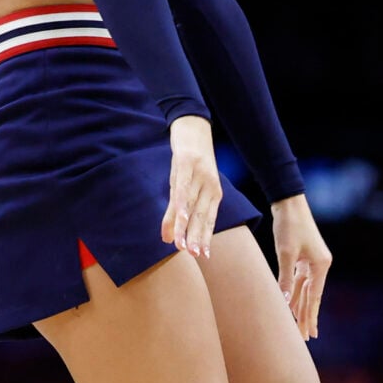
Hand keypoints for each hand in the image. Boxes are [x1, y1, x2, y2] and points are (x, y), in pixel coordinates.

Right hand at [162, 115, 222, 259]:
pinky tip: (179, 218)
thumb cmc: (190, 161)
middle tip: (193, 256)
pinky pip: (182, 188)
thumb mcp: (185, 186)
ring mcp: (199, 175)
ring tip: (180, 245)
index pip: (209, 219)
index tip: (202, 256)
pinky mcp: (186, 164)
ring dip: (185, 227)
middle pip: (201, 216)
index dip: (205, 238)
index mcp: (214, 193)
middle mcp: (210, 186)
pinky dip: (180, 205)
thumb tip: (168, 238)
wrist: (193, 126)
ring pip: (191, 206)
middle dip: (197, 237)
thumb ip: (178, 212)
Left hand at [269, 196, 332, 340]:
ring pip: (305, 290)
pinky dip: (294, 294)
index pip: (315, 297)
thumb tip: (283, 302)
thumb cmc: (289, 226)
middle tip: (307, 338)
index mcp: (321, 265)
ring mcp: (311, 262)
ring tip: (298, 328)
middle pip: (312, 296)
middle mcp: (319, 265)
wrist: (288, 203)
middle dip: (308, 317)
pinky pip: (298, 281)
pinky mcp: (302, 258)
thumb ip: (285, 278)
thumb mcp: (286, 253)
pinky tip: (290, 306)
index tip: (311, 334)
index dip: (311, 316)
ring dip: (300, 307)